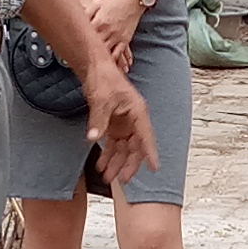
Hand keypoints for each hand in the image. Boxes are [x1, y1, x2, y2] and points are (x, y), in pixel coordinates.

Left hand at [84, 0, 138, 70]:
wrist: (133, 0)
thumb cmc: (113, 1)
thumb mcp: (97, 3)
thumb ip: (87, 12)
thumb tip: (77, 18)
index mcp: (99, 22)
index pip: (86, 35)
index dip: (79, 44)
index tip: (72, 52)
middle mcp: (108, 32)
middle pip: (95, 47)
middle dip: (88, 57)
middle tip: (81, 67)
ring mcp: (117, 37)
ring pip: (107, 53)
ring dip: (101, 63)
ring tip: (95, 73)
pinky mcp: (125, 40)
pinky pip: (120, 53)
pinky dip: (116, 62)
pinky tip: (112, 69)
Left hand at [85, 65, 157, 190]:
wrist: (95, 69)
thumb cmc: (104, 78)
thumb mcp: (100, 100)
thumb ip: (98, 120)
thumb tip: (93, 137)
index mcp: (138, 112)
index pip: (146, 136)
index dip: (150, 153)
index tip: (154, 167)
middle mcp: (134, 120)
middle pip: (136, 147)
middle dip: (129, 164)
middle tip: (123, 179)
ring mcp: (125, 124)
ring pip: (124, 149)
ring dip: (116, 163)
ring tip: (107, 177)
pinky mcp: (115, 125)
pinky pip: (113, 144)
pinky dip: (108, 155)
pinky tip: (102, 165)